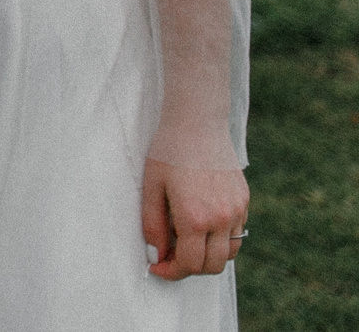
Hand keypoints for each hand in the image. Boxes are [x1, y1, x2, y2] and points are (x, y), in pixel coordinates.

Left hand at [141, 157, 248, 279]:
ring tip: (185, 242)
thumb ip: (153, 225)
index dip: (171, 272)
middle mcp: (221, 219)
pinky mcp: (244, 201)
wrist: (198, 123)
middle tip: (170, 258)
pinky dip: (221, 239)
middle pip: (213, 266)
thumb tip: (157, 254)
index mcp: (195, 217)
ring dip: (209, 257)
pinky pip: (236, 232)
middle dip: (190, 269)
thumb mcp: (151, 187)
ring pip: (230, 253)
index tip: (157, 267)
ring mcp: (237, 211)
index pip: (189, 264)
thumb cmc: (168, 152)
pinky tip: (201, 223)